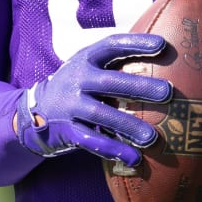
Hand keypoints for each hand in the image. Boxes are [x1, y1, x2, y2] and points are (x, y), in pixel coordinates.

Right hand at [14, 33, 172, 164]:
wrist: (35, 113)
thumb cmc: (77, 88)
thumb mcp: (88, 68)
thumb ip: (115, 64)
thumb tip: (162, 55)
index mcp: (86, 59)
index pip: (112, 45)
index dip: (136, 43)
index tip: (162, 45)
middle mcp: (76, 79)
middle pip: (110, 82)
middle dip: (139, 86)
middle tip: (167, 92)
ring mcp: (70, 106)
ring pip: (100, 115)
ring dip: (128, 125)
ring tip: (152, 137)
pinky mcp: (67, 130)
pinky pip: (92, 141)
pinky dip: (113, 150)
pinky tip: (134, 158)